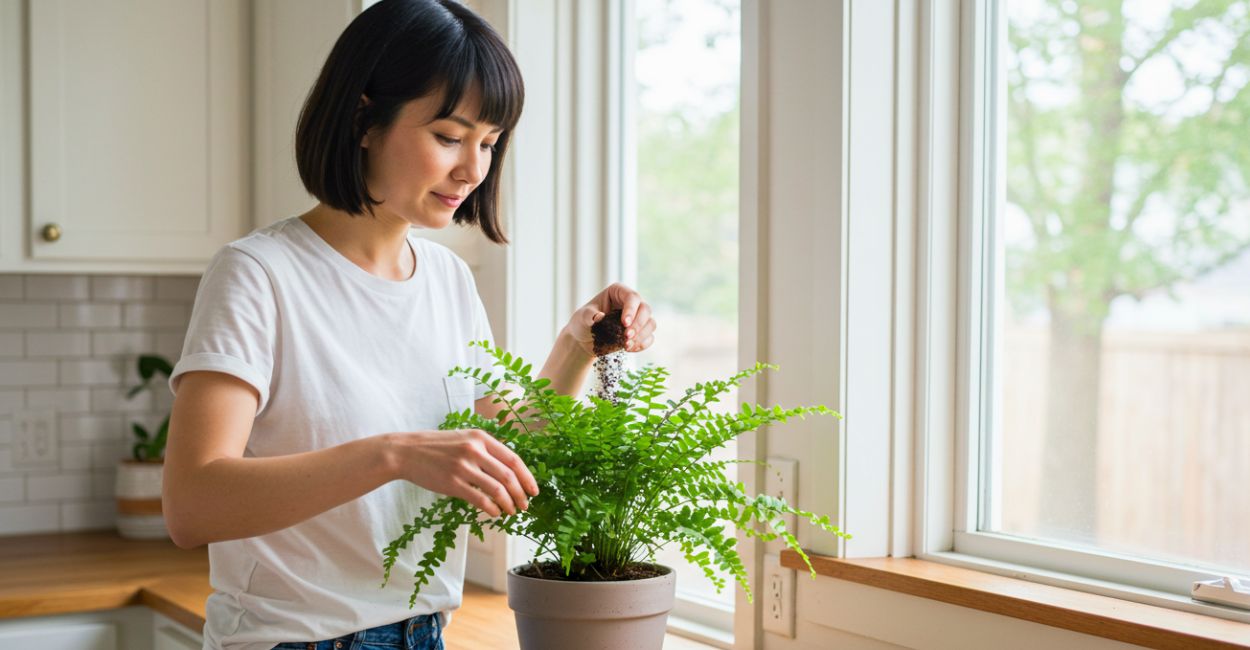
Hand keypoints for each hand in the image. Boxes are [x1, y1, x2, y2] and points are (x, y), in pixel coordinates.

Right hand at [387, 430, 538, 516]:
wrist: (406, 451)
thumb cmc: (437, 447)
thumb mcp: (464, 438)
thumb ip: (485, 450)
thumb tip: (509, 470)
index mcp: (481, 438)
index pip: (513, 459)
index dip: (527, 477)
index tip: (534, 491)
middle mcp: (474, 450)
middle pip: (509, 476)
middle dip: (521, 494)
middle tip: (525, 506)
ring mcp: (463, 467)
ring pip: (497, 490)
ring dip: (508, 504)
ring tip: (511, 512)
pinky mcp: (452, 483)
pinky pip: (479, 499)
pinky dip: (491, 509)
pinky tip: (494, 513)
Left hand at [565, 283, 656, 356]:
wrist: (584, 340)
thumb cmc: (582, 323)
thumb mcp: (582, 317)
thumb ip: (589, 315)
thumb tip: (600, 316)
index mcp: (618, 292)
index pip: (632, 297)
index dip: (631, 310)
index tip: (624, 324)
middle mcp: (631, 303)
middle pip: (646, 309)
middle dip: (638, 324)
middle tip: (626, 337)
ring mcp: (637, 318)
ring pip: (651, 323)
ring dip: (641, 336)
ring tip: (626, 346)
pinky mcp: (639, 332)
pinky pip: (649, 338)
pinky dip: (642, 344)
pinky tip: (629, 349)